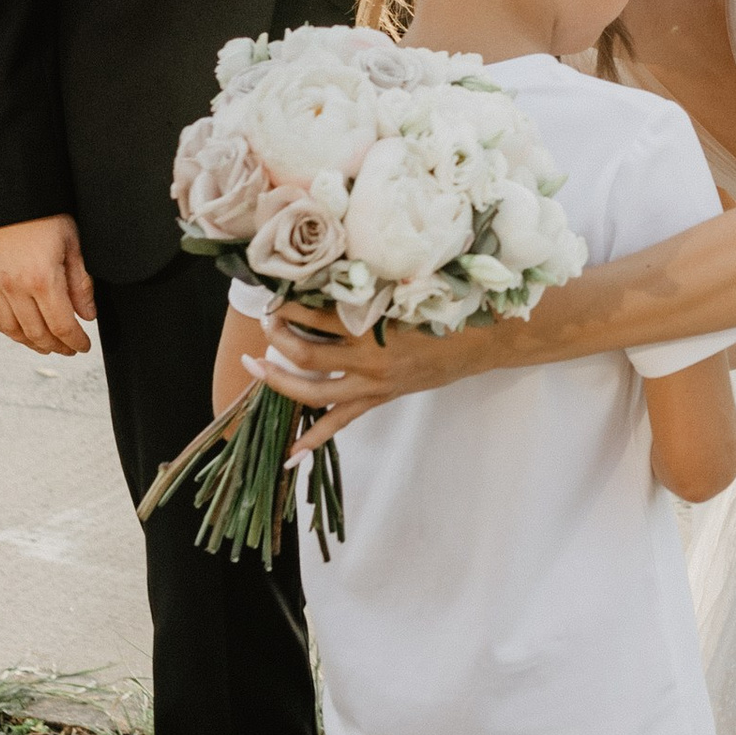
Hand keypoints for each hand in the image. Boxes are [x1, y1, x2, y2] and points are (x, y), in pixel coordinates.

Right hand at [0, 215, 95, 357]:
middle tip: (68, 349)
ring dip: (30, 342)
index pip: (61, 326)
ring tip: (45, 346)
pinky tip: (16, 331)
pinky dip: (4, 328)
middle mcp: (14, 288)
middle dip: (56, 346)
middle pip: (36, 333)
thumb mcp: (73, 243)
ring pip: (11, 328)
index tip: (84, 347)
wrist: (6, 191)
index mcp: (42, 280)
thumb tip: (87, 315)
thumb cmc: (44, 214)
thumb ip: (80, 283)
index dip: (74, 341)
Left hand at [250, 299, 496, 453]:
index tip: (276, 296)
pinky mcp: (378, 399)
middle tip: (265, 323)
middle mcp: (369, 361)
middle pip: (307, 356)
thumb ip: (369, 294)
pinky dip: (314, 438)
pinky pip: (340, 423)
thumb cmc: (446, 311)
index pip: (319, 317)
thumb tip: (329, 280)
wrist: (480, 342)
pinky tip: (290, 454)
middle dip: (278, 340)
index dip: (292, 308)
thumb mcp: (405, 296)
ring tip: (255, 368)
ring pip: (315, 393)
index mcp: (375, 329)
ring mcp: (372, 386)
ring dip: (280, 382)